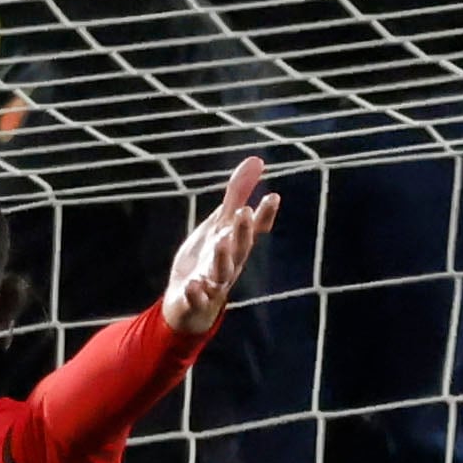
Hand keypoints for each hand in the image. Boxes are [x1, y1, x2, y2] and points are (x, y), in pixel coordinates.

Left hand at [161, 158, 279, 339]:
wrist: (189, 303)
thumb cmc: (210, 258)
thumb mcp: (220, 223)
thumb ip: (237, 194)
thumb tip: (257, 159)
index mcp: (237, 244)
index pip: (254, 229)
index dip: (265, 215)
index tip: (273, 196)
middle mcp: (230, 263)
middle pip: (240, 248)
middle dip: (242, 231)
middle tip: (243, 212)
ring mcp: (213, 283)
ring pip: (221, 272)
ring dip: (222, 258)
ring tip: (220, 242)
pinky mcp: (195, 301)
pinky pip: (197, 298)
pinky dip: (196, 293)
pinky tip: (192, 285)